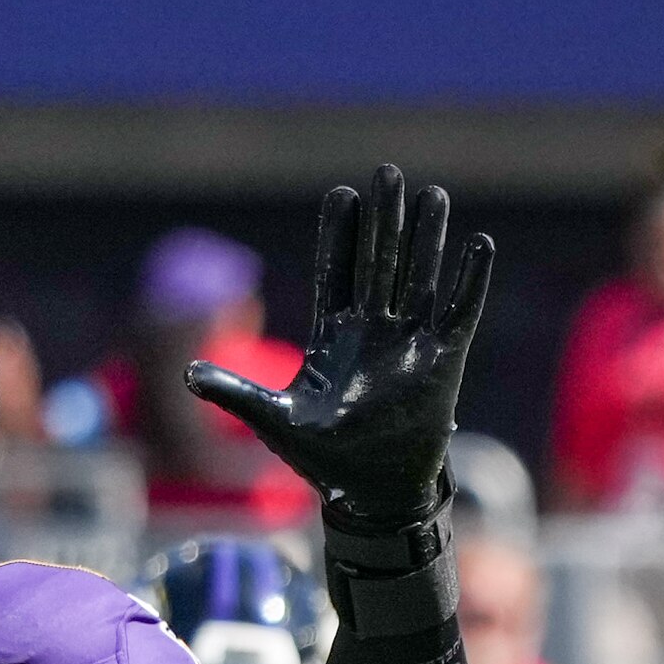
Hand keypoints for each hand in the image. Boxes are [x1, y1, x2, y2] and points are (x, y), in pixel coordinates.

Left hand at [187, 165, 493, 528]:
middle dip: (382, 219)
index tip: (340, 196)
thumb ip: (234, 392)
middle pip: (378, 262)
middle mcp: (371, 331)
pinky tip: (479, 245)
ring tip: (433, 195)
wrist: (370, 491)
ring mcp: (409, 343)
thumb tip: (185, 374)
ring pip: (418, 277)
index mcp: (332, 337)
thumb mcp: (273, 419)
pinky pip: (459, 313)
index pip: (335, 273)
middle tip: (387, 173)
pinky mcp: (444, 361)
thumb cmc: (322, 457)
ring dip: (426, 239)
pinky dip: (470, 282)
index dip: (338, 236)